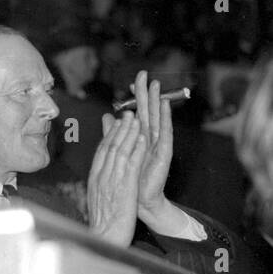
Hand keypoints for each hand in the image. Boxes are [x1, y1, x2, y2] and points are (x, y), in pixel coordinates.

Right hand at [85, 113, 146, 246]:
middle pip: (109, 147)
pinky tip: (143, 139)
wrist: (105, 238)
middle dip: (119, 129)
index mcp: (94, 179)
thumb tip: (100, 178)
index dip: (109, 135)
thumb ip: (100, 185)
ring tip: (136, 119)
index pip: (101, 152)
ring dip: (128, 133)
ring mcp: (111, 181)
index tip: (116, 124)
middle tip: (127, 114)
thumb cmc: (103, 224)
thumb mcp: (98, 200)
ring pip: (119, 151)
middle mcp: (101, 176)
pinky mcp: (123, 187)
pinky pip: (130, 164)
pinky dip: (136, 149)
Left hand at [120, 69, 173, 222]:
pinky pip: (165, 132)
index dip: (135, 96)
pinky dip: (165, 117)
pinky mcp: (163, 152)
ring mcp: (158, 144)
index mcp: (139, 136)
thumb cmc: (133, 175)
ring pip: (156, 117)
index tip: (132, 79)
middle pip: (147, 110)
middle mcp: (149, 137)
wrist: (141, 199)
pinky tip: (165, 105)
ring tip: (156, 84)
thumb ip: (115, 132)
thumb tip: (108, 115)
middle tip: (144, 74)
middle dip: (146, 92)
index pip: (137, 112)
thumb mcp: (121, 149)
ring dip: (156, 100)